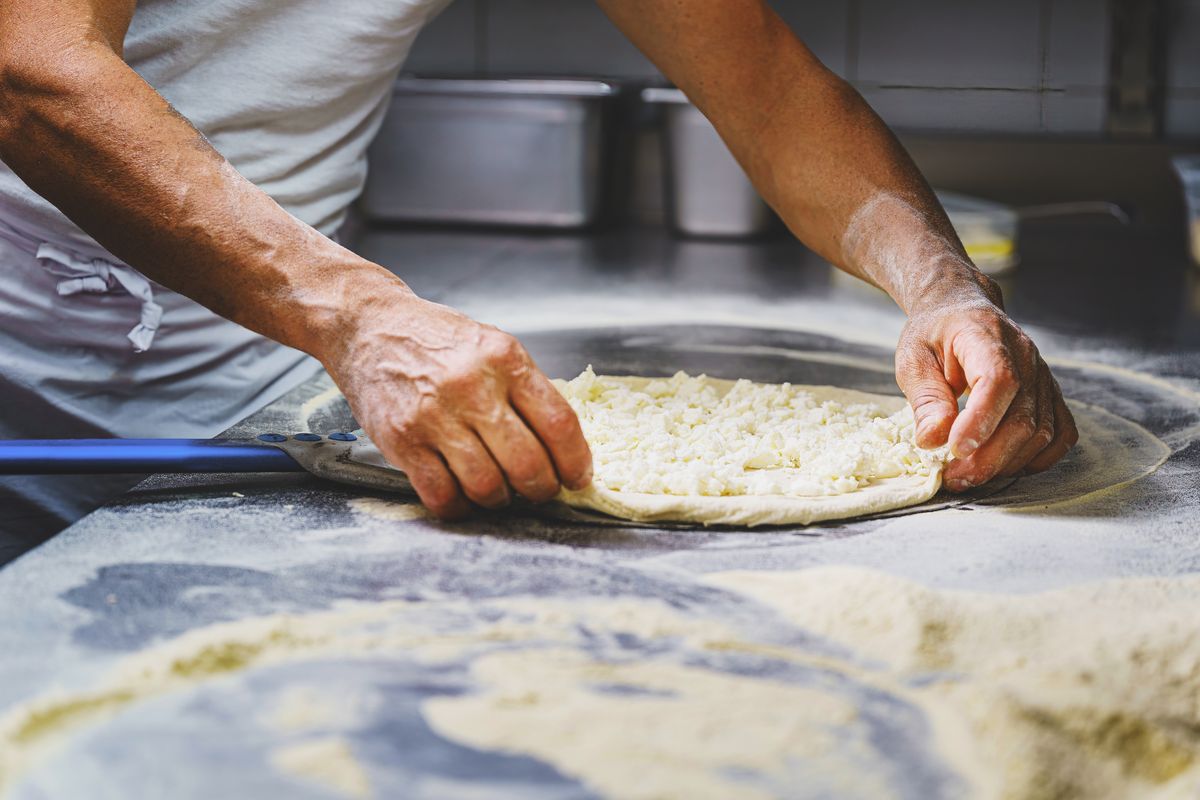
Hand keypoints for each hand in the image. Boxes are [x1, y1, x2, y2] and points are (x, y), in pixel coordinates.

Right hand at [322, 287, 592, 518]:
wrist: (369, 327)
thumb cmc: (436, 340)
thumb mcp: (492, 346)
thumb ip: (526, 390)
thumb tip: (562, 448)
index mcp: (505, 359)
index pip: (559, 424)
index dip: (576, 461)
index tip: (578, 477)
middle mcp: (472, 387)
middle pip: (527, 463)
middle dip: (542, 488)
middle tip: (540, 490)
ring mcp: (434, 416)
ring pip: (487, 486)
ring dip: (501, 500)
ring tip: (500, 491)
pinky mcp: (403, 441)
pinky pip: (442, 495)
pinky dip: (461, 506)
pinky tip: (464, 495)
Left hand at [895, 281, 1077, 491]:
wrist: (961, 310)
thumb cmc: (934, 335)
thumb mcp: (914, 359)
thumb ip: (925, 399)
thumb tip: (932, 441)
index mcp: (987, 337)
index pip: (999, 380)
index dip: (981, 421)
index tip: (954, 450)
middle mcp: (1026, 356)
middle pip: (1022, 417)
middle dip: (988, 458)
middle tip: (954, 478)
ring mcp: (1043, 376)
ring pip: (1041, 432)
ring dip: (1006, 463)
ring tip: (969, 475)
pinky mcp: (1050, 394)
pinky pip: (1061, 434)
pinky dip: (1038, 458)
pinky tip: (1006, 465)